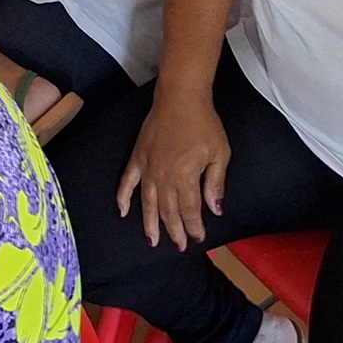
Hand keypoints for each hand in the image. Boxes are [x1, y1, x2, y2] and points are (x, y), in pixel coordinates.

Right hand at [115, 89, 229, 249]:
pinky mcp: (138, 157)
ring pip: (148, 203)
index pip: (189, 210)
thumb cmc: (203, 123)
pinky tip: (122, 212)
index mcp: (185, 177)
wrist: (180, 97)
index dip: (194, 227)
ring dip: (150, 224)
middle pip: (168, 211)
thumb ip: (216, 183)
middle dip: (174, 231)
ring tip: (153, 240)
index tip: (198, 238)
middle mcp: (163, 177)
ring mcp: (148, 168)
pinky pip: (127, 182)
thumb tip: (215, 208)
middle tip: (179, 245)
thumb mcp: (220, 153)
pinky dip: (123, 198)